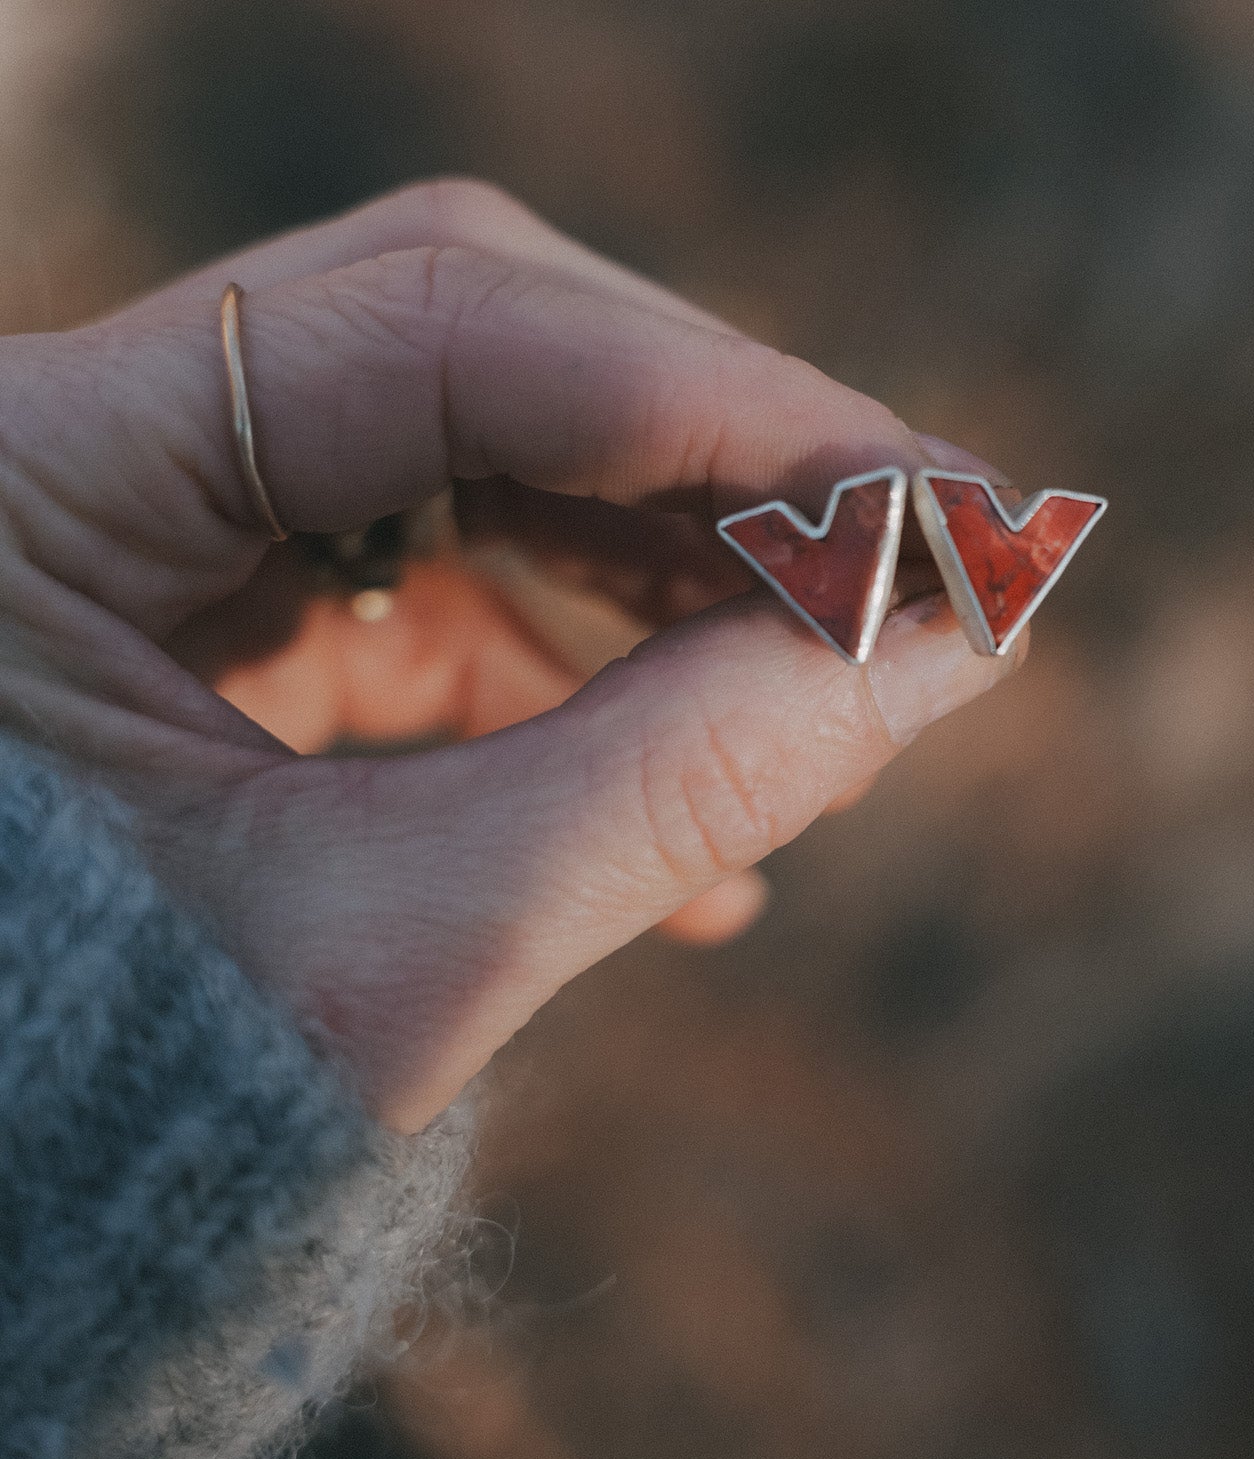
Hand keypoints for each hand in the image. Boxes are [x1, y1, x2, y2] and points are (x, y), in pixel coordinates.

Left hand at [0, 182, 1017, 1127]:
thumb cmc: (90, 1134)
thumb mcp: (391, 955)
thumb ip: (672, 777)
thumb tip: (958, 639)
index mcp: (37, 469)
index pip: (437, 324)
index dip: (719, 406)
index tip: (939, 499)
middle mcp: (71, 437)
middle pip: (465, 340)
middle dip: (712, 459)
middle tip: (930, 558)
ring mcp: (129, 512)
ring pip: (463, 442)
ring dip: (663, 558)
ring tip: (829, 688)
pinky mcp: (190, 603)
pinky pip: (418, 570)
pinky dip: (569, 658)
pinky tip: (693, 801)